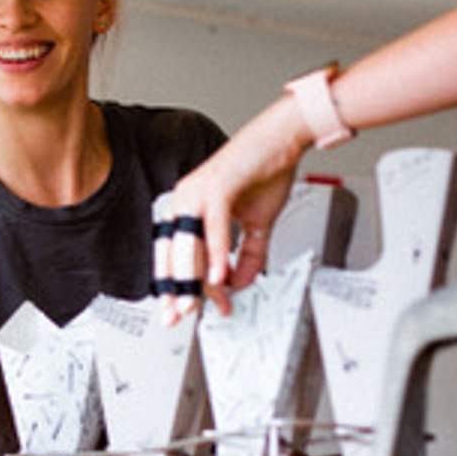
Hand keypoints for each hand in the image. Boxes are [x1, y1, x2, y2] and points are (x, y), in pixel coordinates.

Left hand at [154, 97, 309, 320]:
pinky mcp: (216, 187)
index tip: (184, 310)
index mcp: (189, 208)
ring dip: (192, 278)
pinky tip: (221, 276)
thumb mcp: (256, 224)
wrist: (282, 139)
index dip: (178, 284)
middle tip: (179, 316)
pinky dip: (217, 255)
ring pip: (187, 244)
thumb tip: (240, 283)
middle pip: (175, 253)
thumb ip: (248, 256)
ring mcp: (198, 192)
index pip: (175, 253)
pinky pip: (213, 229)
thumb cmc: (265, 171)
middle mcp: (186, 199)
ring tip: (196, 304)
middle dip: (176, 288)